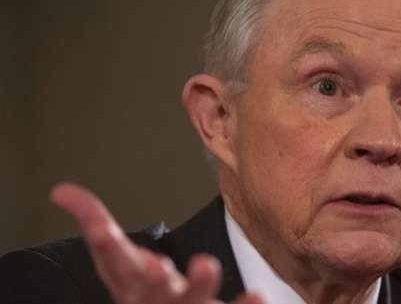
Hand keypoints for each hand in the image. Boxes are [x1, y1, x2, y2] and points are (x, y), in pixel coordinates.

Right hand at [51, 183, 263, 303]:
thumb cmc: (146, 292)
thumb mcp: (120, 262)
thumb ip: (94, 223)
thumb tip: (60, 191)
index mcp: (129, 282)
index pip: (112, 260)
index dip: (105, 245)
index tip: (101, 231)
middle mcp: (153, 300)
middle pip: (150, 291)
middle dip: (151, 280)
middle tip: (158, 266)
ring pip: (191, 302)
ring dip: (199, 286)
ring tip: (206, 264)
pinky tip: (259, 297)